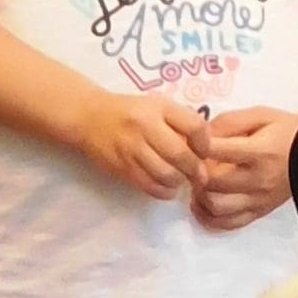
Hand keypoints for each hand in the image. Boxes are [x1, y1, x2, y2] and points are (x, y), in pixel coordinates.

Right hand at [72, 90, 210, 198]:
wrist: (90, 117)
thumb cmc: (131, 112)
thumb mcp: (157, 105)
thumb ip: (181, 121)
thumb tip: (206, 146)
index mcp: (159, 108)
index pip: (195, 126)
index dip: (205, 144)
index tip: (204, 152)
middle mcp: (145, 126)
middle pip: (181, 156)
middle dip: (195, 170)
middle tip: (199, 175)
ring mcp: (132, 148)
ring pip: (166, 175)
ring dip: (179, 182)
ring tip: (181, 180)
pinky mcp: (122, 167)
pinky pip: (149, 186)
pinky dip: (163, 191)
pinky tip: (166, 187)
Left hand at [192, 105, 295, 231]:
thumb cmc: (287, 131)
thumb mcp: (261, 115)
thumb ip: (229, 122)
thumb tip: (200, 136)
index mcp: (260, 152)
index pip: (216, 151)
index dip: (197, 146)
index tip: (195, 142)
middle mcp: (259, 180)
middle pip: (211, 182)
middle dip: (196, 172)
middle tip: (194, 164)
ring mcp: (259, 200)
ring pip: (215, 207)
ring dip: (200, 195)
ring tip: (200, 182)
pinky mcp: (259, 213)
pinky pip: (226, 224)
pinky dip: (208, 215)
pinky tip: (204, 201)